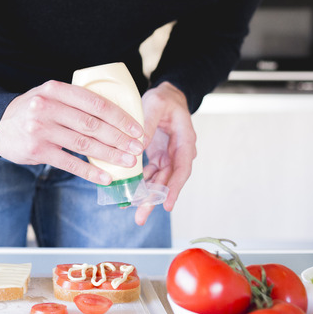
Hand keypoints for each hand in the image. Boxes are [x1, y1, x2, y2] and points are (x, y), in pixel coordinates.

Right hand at [0, 80, 144, 184]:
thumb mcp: (50, 95)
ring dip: (109, 155)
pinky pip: (70, 162)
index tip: (136, 129)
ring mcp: (41, 129)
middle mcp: (47, 107)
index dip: (119, 117)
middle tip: (137, 148)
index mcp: (55, 89)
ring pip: (83, 144)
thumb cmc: (33, 110)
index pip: (95, 103)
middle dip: (119, 138)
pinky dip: (90, 171)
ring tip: (127, 162)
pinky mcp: (37, 150)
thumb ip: (75, 101)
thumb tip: (116, 117)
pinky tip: (106, 177)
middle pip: (92, 124)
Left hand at [134, 81, 196, 225]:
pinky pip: (150, 175)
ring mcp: (168, 157)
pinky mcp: (158, 157)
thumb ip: (147, 125)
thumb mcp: (154, 105)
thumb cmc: (163, 99)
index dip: (174, 188)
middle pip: (168, 181)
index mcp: (185, 140)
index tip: (167, 205)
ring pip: (159, 181)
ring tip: (132, 210)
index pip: (182, 168)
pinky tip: (128, 195)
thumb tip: (136, 147)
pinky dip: (140, 184)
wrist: (166, 96)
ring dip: (146, 196)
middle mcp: (179, 152)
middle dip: (155, 200)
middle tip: (141, 217)